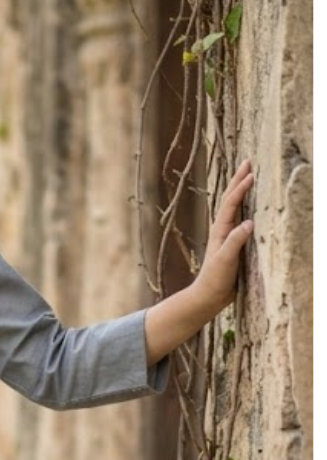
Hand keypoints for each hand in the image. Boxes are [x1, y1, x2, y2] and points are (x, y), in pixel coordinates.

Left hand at [192, 159, 254, 313]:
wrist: (207, 297)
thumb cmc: (214, 279)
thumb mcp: (225, 260)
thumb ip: (235, 241)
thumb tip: (248, 222)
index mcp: (220, 230)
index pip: (231, 204)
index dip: (240, 189)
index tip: (251, 174)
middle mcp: (222, 230)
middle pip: (230, 200)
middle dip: (238, 180)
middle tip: (247, 162)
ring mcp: (227, 236)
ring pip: (234, 208)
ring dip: (240, 191)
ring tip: (247, 176)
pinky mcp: (232, 244)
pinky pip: (239, 220)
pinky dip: (244, 208)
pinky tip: (249, 207)